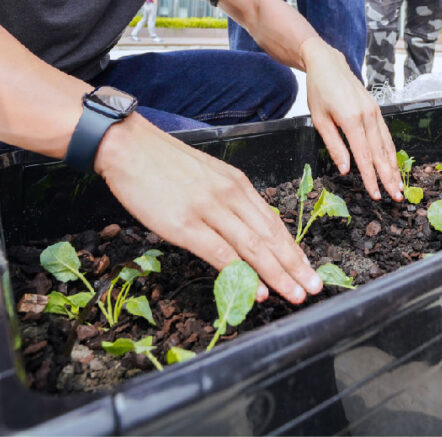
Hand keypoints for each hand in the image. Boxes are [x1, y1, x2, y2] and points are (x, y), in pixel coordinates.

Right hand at [96, 117, 321, 304]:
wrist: (128, 146)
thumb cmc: (163, 164)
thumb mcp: (208, 176)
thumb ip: (228, 200)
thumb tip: (245, 230)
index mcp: (237, 184)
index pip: (273, 222)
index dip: (293, 249)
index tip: (308, 268)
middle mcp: (230, 196)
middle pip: (271, 237)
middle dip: (295, 266)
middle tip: (314, 287)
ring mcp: (208, 210)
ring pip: (253, 247)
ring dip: (278, 274)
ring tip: (296, 294)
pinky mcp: (185, 224)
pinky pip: (221, 253)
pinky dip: (242, 274)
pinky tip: (258, 290)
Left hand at [300, 45, 397, 201]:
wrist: (328, 65)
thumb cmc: (319, 92)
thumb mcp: (320, 120)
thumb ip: (334, 146)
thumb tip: (345, 169)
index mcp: (351, 121)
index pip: (364, 156)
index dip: (370, 178)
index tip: (376, 194)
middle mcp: (368, 117)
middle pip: (381, 154)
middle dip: (388, 177)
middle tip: (396, 196)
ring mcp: (375, 112)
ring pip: (387, 145)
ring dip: (393, 167)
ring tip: (398, 185)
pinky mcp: (377, 110)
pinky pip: (386, 135)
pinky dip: (391, 151)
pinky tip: (393, 163)